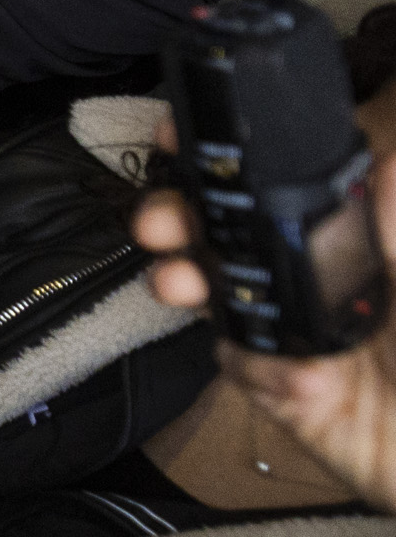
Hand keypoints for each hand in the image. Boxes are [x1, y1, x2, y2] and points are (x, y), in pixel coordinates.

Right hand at [135, 182, 395, 511]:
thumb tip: (390, 170)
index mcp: (363, 251)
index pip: (290, 195)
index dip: (238, 169)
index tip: (192, 146)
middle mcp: (325, 287)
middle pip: (236, 237)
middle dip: (186, 220)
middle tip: (163, 220)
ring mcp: (300, 336)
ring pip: (223, 296)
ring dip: (189, 281)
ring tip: (181, 283)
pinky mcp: (284, 389)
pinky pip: (243, 365)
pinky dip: (254, 365)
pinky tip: (292, 373)